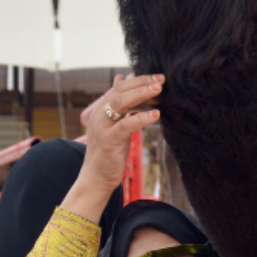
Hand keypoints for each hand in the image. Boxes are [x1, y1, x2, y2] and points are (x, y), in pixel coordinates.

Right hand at [61, 74, 163, 223]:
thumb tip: (122, 79)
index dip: (138, 80)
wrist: (95, 178)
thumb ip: (119, 104)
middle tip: (160, 80)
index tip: (157, 78)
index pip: (120, 86)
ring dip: (141, 94)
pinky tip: (155, 115)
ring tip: (158, 90)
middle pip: (120, 90)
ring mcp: (102, 127)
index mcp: (101, 108)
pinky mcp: (108, 141)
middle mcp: (99, 114)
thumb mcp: (114, 124)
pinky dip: (141, 118)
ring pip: (121, 102)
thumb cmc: (108, 151)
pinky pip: (126, 125)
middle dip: (142, 82)